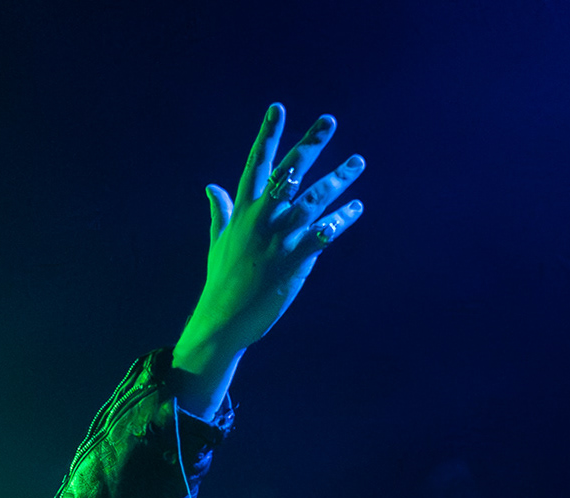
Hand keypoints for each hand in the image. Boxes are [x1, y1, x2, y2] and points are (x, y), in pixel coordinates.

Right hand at [174, 106, 364, 376]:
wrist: (224, 317)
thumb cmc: (221, 280)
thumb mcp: (218, 241)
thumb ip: (221, 211)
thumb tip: (211, 187)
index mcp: (243, 210)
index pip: (257, 163)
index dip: (268, 134)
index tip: (278, 108)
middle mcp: (261, 218)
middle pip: (289, 172)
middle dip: (310, 145)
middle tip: (329, 121)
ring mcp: (279, 238)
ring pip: (313, 199)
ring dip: (338, 179)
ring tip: (357, 162)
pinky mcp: (294, 260)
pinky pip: (324, 235)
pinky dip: (341, 220)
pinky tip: (357, 208)